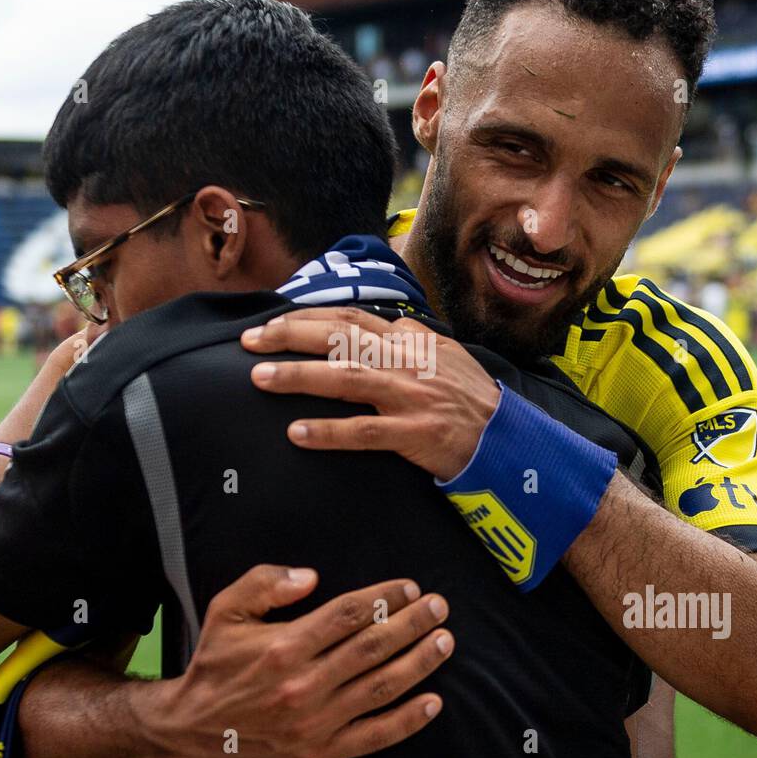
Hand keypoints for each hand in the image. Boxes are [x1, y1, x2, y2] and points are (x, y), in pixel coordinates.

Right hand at [142, 564, 454, 757]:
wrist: (192, 731)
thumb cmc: (214, 665)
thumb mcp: (225, 610)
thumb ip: (265, 583)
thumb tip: (310, 576)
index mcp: (284, 646)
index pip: (349, 614)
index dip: (385, 598)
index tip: (410, 588)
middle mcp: (304, 683)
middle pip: (373, 647)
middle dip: (413, 624)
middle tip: (440, 607)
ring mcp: (315, 721)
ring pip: (381, 687)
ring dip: (419, 664)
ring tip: (444, 642)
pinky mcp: (320, 752)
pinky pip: (374, 736)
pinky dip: (407, 721)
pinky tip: (433, 703)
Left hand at [241, 306, 499, 479]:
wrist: (508, 439)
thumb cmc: (469, 399)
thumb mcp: (444, 356)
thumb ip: (409, 341)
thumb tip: (382, 327)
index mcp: (408, 342)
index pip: (348, 318)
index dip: (304, 318)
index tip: (269, 323)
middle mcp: (406, 362)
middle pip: (338, 339)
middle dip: (289, 336)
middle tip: (248, 342)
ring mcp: (410, 396)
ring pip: (345, 378)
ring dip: (299, 376)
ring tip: (259, 378)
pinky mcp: (416, 433)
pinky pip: (364, 433)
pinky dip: (329, 431)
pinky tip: (296, 433)